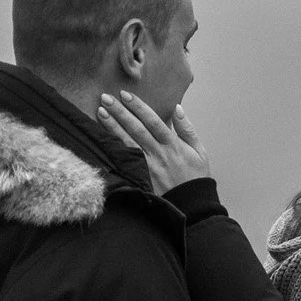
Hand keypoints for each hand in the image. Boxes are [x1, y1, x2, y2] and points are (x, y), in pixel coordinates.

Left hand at [96, 90, 213, 194]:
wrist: (191, 205)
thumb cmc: (195, 177)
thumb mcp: (199, 151)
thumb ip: (187, 129)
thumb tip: (177, 108)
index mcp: (173, 145)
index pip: (152, 121)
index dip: (138, 107)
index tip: (125, 94)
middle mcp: (158, 154)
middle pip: (136, 129)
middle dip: (120, 112)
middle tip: (106, 98)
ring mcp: (147, 166)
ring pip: (127, 143)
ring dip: (112, 127)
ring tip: (100, 113)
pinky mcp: (140, 178)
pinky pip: (125, 161)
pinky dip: (114, 149)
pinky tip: (103, 139)